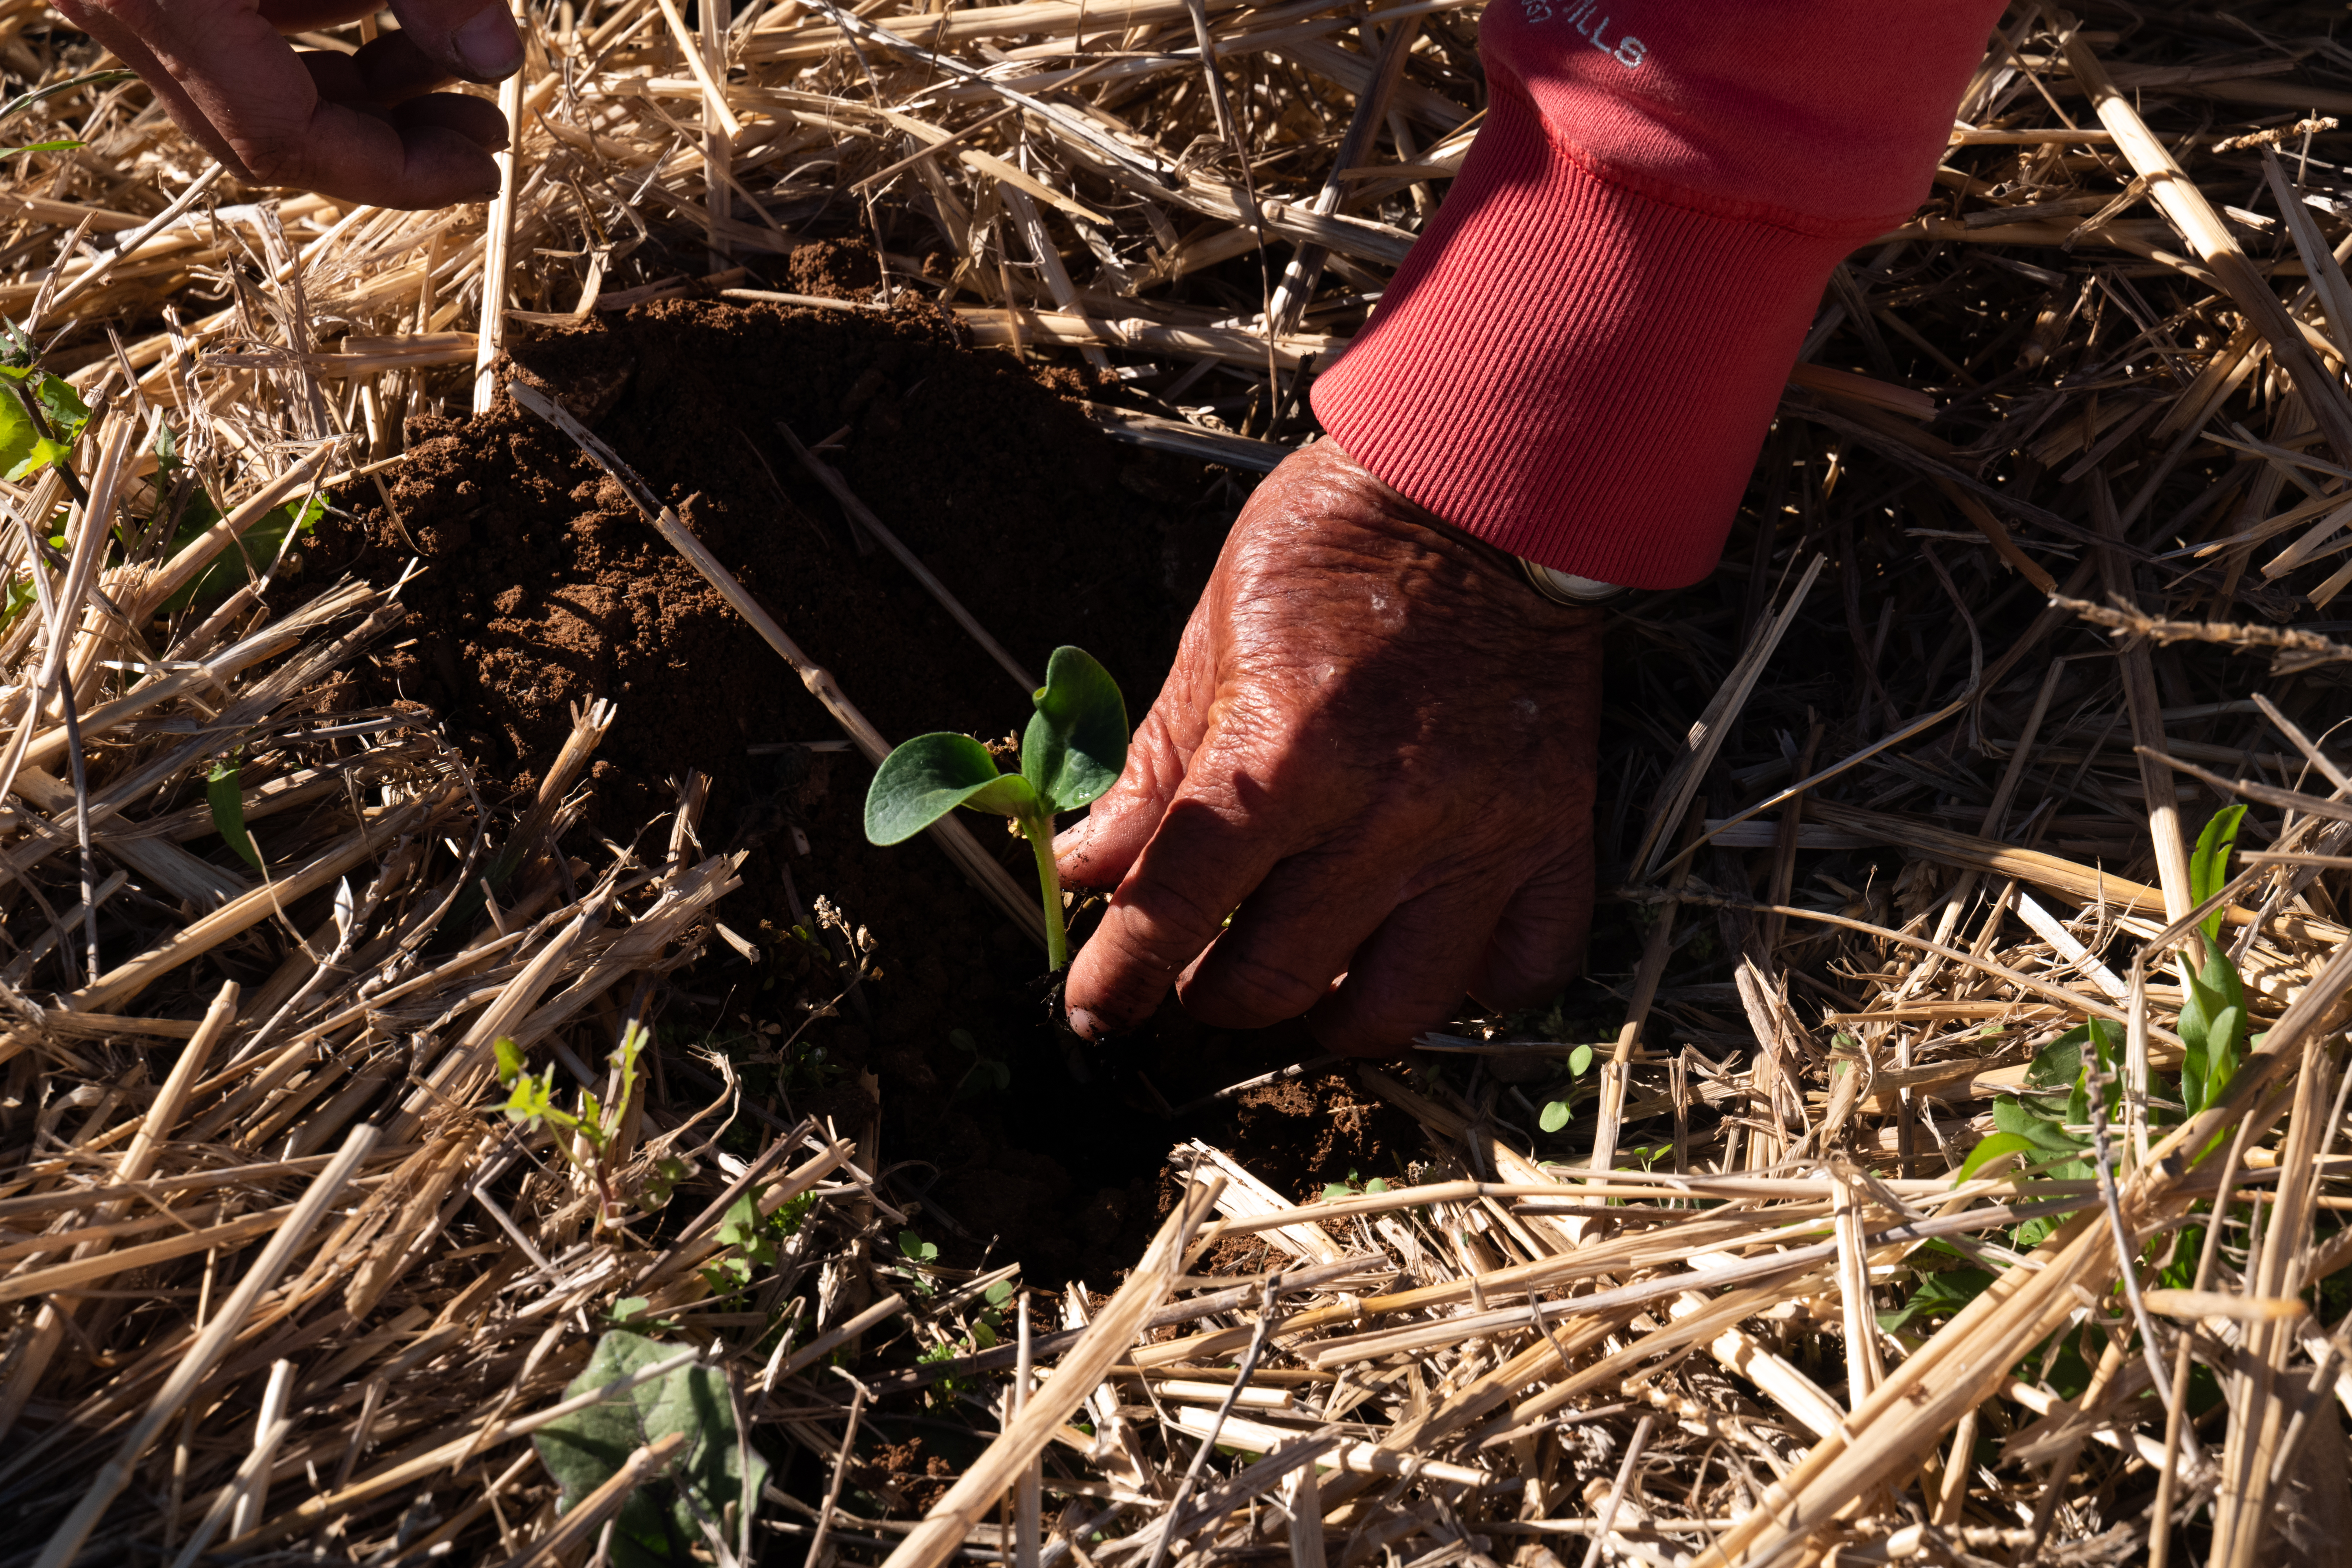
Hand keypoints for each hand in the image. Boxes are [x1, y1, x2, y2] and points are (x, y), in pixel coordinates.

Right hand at [57, 0, 519, 208]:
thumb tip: (497, 60)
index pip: (280, 140)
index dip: (394, 171)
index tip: (483, 169)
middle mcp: (113, 2)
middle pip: (263, 126)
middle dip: (385, 140)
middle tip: (485, 127)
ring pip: (250, 77)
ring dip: (363, 84)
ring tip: (462, 71)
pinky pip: (229, 26)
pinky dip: (314, 32)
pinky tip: (395, 21)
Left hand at [1056, 437, 1602, 1054]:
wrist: (1486, 490)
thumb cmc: (1334, 550)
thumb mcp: (1214, 640)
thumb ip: (1155, 770)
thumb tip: (1085, 868)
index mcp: (1282, 753)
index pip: (1173, 907)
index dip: (1119, 978)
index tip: (1096, 1011)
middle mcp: (1384, 813)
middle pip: (1275, 979)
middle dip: (1214, 996)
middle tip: (1197, 973)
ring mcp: (1480, 835)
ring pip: (1395, 1007)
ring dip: (1327, 1017)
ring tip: (1301, 985)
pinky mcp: (1555, 836)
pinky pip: (1518, 970)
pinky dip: (1464, 984)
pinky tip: (1420, 952)